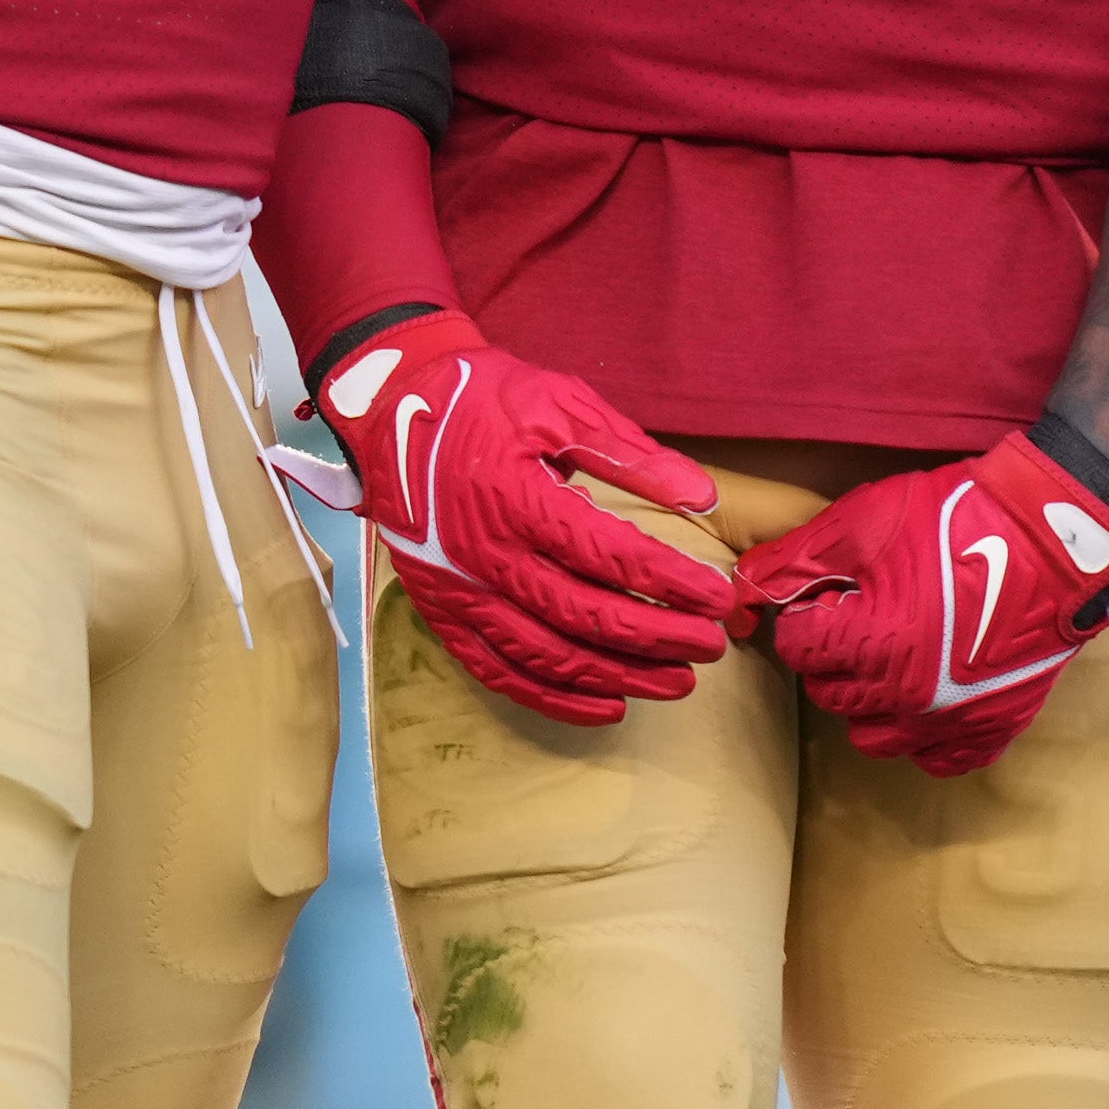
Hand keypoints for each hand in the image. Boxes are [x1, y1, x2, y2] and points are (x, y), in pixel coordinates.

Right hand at [314, 306, 740, 723]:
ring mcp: (460, 593)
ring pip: (549, 655)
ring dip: (619, 676)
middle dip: (658, 637)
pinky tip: (608, 707)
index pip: (611, 556)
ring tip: (678, 682)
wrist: (389, 412)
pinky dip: (556, 698)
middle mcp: (486, 557)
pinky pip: (502, 672)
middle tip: (711, 644)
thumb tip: (703, 496)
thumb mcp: (560, 404)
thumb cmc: (482, 401)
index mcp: (518, 499)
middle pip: (586, 615)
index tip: (720, 597)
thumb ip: (632, 454)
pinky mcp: (443, 613)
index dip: (671, 582)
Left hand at [735, 431, 1108, 776]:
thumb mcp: (866, 519)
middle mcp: (906, 695)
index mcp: (870, 644)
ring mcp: (952, 718)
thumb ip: (797, 558)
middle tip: (862, 617)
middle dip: (833, 656)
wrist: (1057, 531)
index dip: (807, 616)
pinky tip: (930, 696)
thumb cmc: (959, 517)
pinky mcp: (994, 726)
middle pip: (829, 693)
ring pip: (873, 738)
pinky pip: (940, 760)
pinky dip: (926, 736)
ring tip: (890, 657)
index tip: (830, 596)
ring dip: (869, 701)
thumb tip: (745, 584)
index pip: (798, 649)